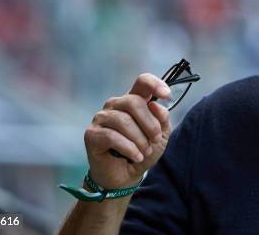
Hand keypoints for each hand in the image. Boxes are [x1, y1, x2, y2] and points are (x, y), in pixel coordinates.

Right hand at [83, 73, 171, 188]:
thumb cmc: (142, 152)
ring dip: (140, 139)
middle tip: (156, 140)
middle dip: (150, 124)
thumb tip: (156, 106)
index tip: (166, 94)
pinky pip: (112, 136)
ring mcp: (101, 118)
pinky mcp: (91, 134)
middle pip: (134, 102)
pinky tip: (136, 157)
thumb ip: (162, 119)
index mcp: (133, 100)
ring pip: (124, 121)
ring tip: (144, 152)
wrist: (126, 177)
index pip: (142, 82)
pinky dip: (129, 148)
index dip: (155, 84)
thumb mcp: (160, 136)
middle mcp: (115, 105)